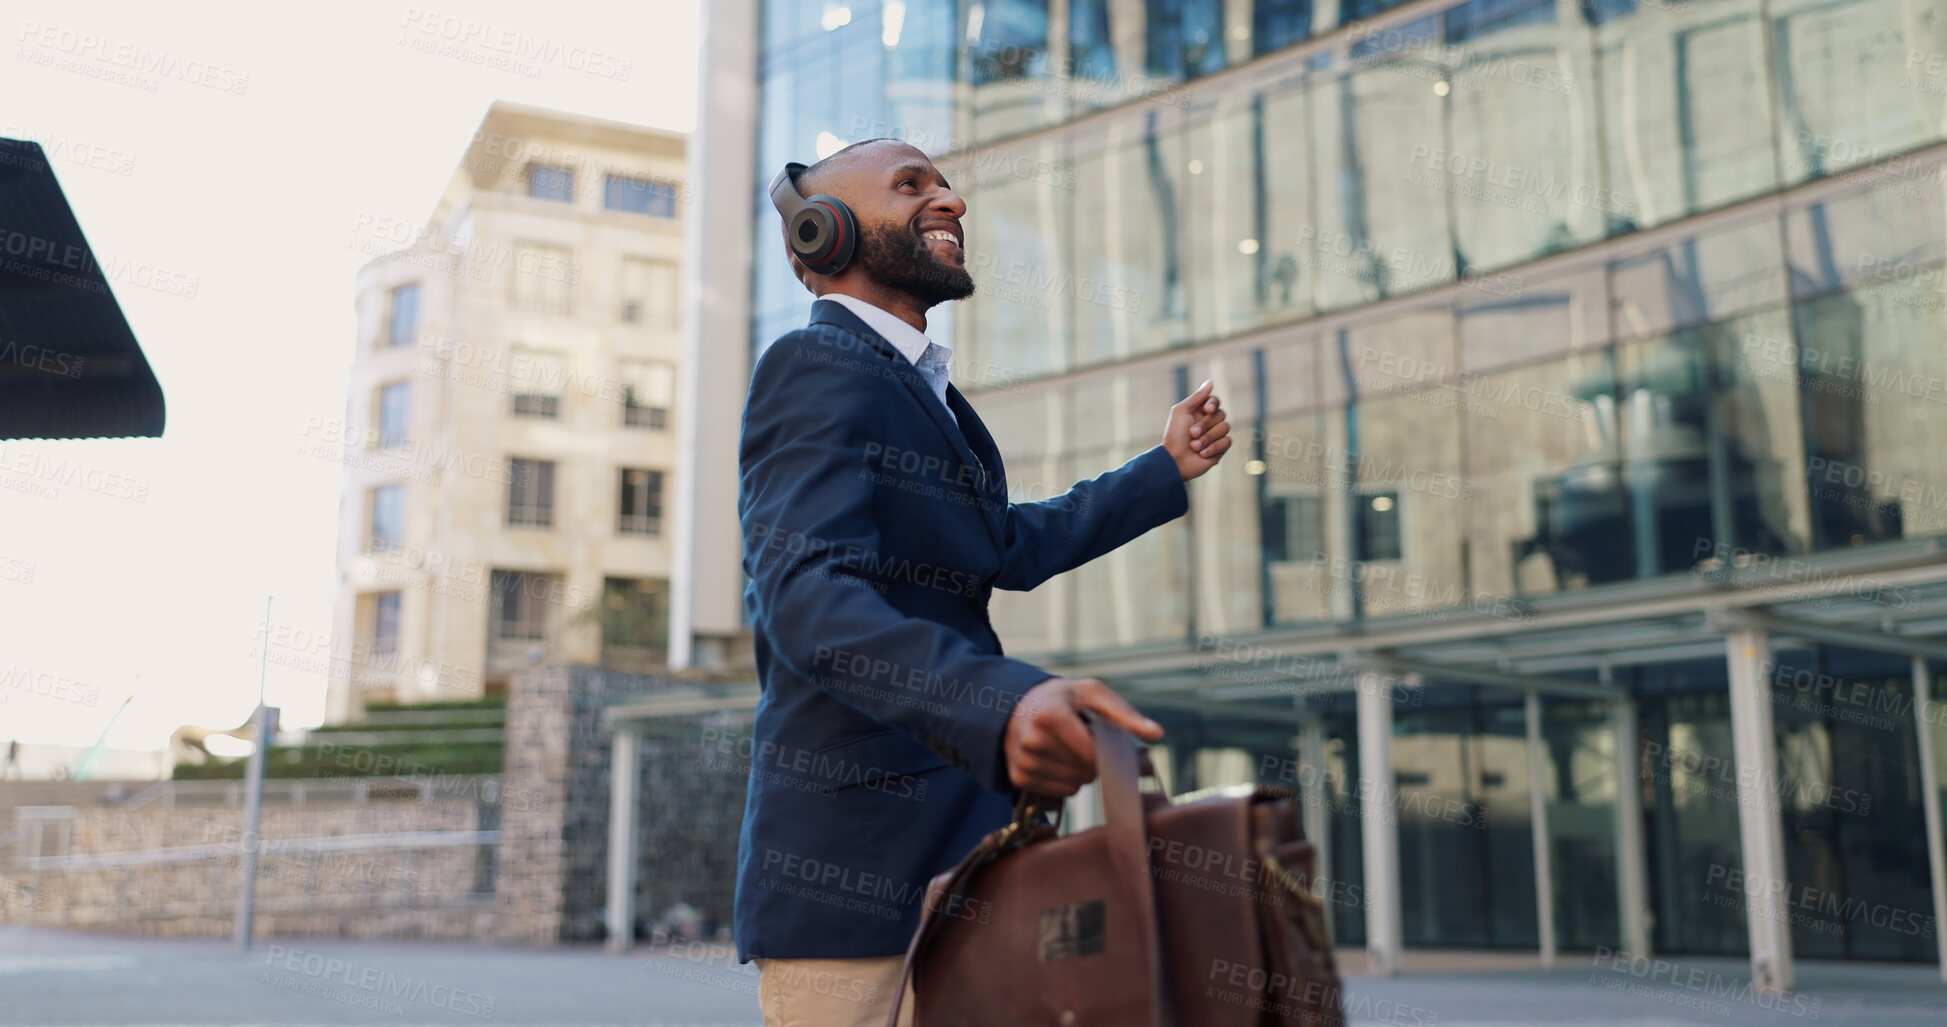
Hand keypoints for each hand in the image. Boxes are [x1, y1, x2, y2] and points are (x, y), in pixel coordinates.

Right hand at [1003, 677, 1163, 796]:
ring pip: (1075, 785)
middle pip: (1085, 771)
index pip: (1092, 753)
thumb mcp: (1092, 694)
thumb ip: (1125, 713)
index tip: (1104, 740)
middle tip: (1081, 740)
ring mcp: (1024, 761)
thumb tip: (1158, 733)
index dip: (1105, 751)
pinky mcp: (1019, 777)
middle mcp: (1033, 741)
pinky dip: (1065, 780)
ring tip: (1067, 748)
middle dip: (1092, 760)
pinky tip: (1057, 760)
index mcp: (1050, 715)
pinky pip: (1060, 792)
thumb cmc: (1062, 698)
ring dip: (1079, 771)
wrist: (1016, 705)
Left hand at [1163, 380, 1230, 480]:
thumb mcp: (1181, 411)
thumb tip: (1210, 382)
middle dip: (1206, 425)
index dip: (1213, 404)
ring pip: (1225, 428)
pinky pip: (1227, 442)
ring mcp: (1215, 436)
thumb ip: (1197, 397)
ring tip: (1194, 446)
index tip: (1206, 409)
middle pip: (1221, 415)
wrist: (1175, 460)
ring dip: (1207, 438)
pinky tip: (1201, 454)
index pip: (1215, 402)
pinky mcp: (1220, 449)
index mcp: (1199, 412)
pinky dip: (1213, 448)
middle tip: (1191, 433)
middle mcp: (1209, 423)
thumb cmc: (1174, 435)